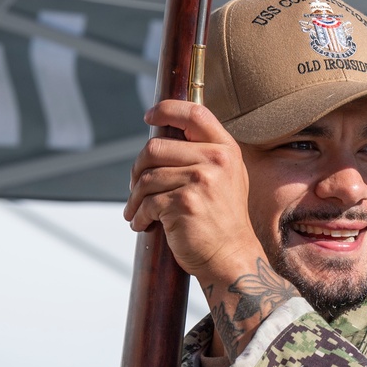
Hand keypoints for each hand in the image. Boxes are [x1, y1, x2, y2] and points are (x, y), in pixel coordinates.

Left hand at [125, 100, 264, 285]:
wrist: (231, 257)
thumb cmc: (222, 220)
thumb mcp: (224, 179)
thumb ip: (203, 154)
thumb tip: (161, 139)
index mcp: (226, 150)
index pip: (194, 112)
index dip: (167, 109)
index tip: (150, 116)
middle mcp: (216, 161)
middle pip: (156, 147)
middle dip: (138, 168)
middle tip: (135, 186)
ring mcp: (201, 181)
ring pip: (147, 177)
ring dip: (135, 197)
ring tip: (137, 210)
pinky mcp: (184, 203)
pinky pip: (147, 202)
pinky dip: (139, 215)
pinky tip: (142, 223)